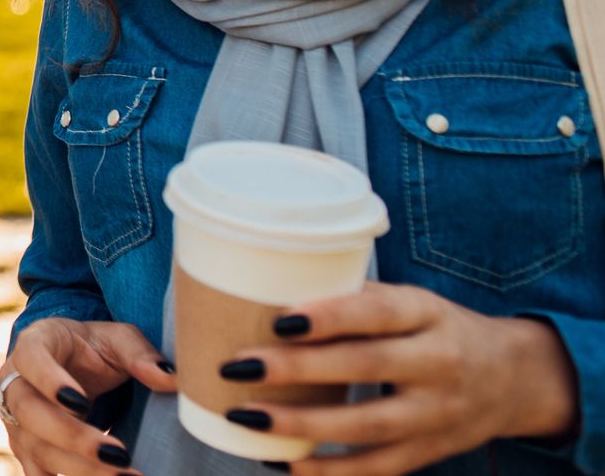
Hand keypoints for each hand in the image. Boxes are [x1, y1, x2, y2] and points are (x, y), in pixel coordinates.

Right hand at [0, 317, 176, 475]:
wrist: (72, 366)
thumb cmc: (95, 348)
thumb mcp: (119, 339)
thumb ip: (141, 355)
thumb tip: (169, 378)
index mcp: (36, 343)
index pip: (32, 358)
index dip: (50, 381)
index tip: (81, 402)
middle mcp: (16, 382)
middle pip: (31, 412)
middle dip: (73, 437)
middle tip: (119, 454)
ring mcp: (17, 419)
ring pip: (37, 448)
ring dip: (79, 469)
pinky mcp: (27, 449)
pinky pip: (39, 474)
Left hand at [212, 282, 578, 474]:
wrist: (515, 377)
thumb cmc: (436, 327)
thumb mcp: (410, 300)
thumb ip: (353, 299)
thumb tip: (264, 293)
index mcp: (427, 313)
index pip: (378, 310)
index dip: (329, 315)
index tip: (278, 319)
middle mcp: (439, 363)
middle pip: (365, 367)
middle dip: (297, 370)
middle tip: (238, 367)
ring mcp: (437, 414)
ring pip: (368, 425)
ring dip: (302, 425)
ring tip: (247, 418)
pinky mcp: (431, 452)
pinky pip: (378, 467)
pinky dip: (331, 471)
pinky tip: (286, 464)